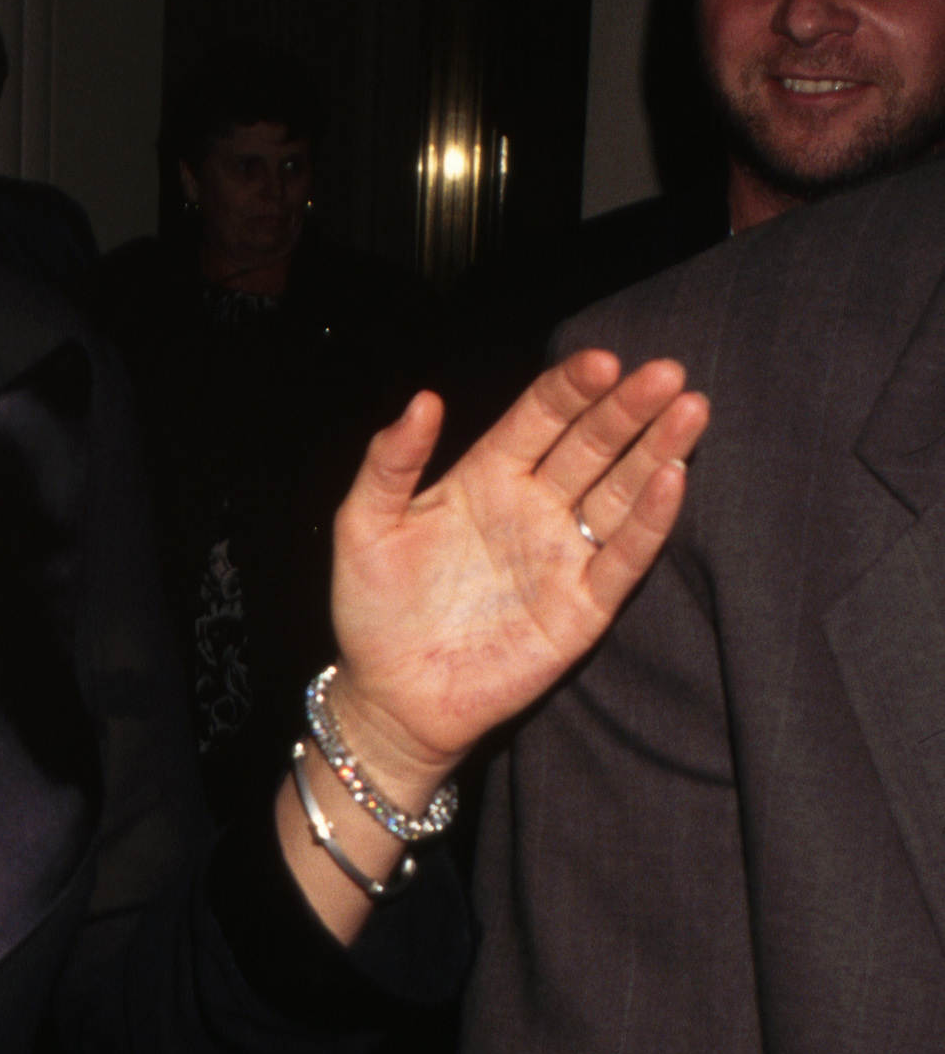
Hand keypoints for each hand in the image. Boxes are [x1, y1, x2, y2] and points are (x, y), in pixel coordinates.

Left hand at [327, 351, 708, 800]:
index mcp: (484, 476)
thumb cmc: (371, 606)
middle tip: (667, 371)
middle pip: (591, 445)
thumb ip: (389, 462)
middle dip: (628, 408)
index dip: (571, 387)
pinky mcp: (581, 608)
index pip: (539, 418)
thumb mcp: (362, 525)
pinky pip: (622, 559)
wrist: (389, 694)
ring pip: (620, 492)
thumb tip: (424, 399)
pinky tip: (672, 478)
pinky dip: (649, 521)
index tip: (604, 359)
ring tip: (690, 407)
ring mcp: (561, 555)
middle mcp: (533, 507)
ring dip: (657, 451)